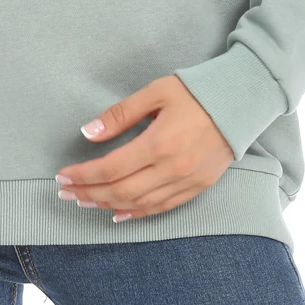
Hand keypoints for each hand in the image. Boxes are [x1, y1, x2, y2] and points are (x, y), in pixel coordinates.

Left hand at [55, 75, 234, 222]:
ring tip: (85, 202)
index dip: (84, 175)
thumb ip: (120, 114)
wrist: (242, 100)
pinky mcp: (199, 187)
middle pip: (121, 191)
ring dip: (109, 205)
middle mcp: (173, 168)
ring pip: (140, 204)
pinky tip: (119, 213)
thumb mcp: (155, 92)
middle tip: (66, 193)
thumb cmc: (196, 91)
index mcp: (159, 143)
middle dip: (90, 194)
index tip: (63, 176)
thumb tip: (88, 133)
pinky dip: (138, 213)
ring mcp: (187, 181)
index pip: (111, 168)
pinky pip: (163, 207)